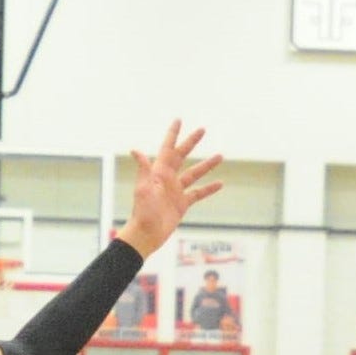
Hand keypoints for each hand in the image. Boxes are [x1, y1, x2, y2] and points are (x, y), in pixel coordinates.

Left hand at [122, 123, 225, 259]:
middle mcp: (168, 178)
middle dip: (192, 142)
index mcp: (158, 172)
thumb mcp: (142, 189)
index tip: (179, 120)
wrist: (147, 234)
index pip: (167, 148)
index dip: (173, 134)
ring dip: (207, 165)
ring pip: (194, 173)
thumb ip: (143, 169)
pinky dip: (209, 189)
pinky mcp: (182, 204)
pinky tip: (220, 183)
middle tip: (202, 129)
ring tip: (220, 155)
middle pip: (182, 156)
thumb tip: (135, 150)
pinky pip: (198, 193)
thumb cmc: (142, 212)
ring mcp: (176, 191)